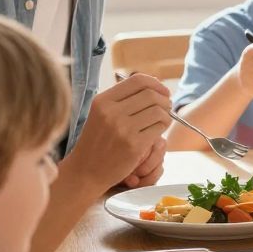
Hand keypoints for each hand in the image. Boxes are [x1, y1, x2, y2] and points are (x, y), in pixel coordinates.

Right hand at [68, 74, 173, 189]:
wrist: (86, 171)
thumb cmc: (97, 141)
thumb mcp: (101, 114)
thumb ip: (123, 99)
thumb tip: (155, 84)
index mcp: (102, 101)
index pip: (137, 80)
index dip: (156, 83)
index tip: (162, 91)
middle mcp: (111, 112)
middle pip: (151, 94)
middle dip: (164, 99)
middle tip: (166, 107)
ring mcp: (123, 129)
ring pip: (159, 110)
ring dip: (166, 114)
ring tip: (162, 120)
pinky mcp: (134, 145)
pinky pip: (159, 127)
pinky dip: (163, 127)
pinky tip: (158, 131)